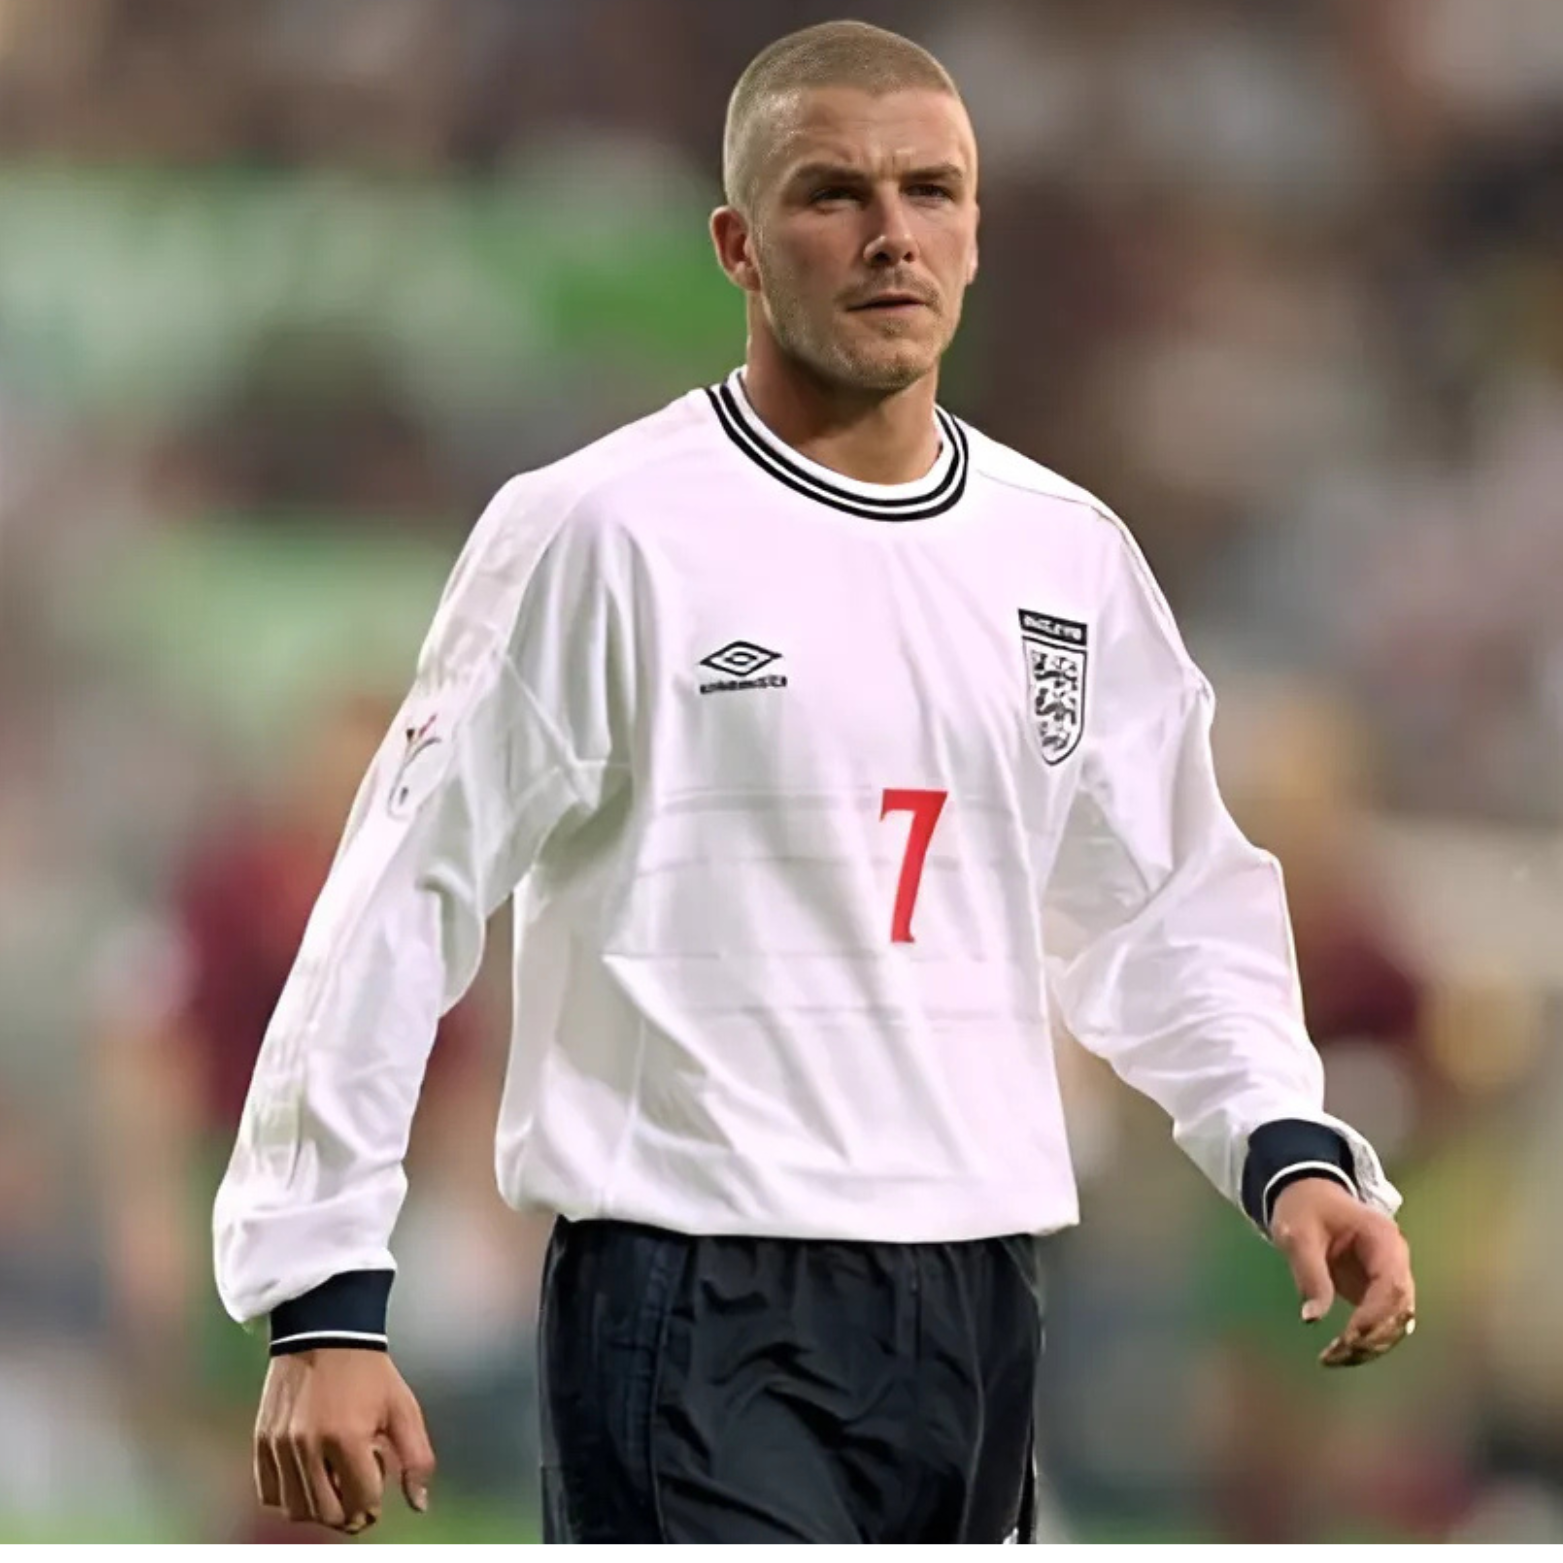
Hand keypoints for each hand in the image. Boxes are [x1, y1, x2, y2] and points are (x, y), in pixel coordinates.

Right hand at [254, 1349, 435, 1533]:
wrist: (326, 1332)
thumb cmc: (370, 1373)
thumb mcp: (404, 1409)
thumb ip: (417, 1459)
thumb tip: (419, 1505)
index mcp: (348, 1437)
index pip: (361, 1503)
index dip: (373, 1505)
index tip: (375, 1492)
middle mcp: (309, 1445)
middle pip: (327, 1515)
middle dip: (347, 1513)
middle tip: (356, 1491)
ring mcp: (281, 1444)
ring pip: (296, 1510)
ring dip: (318, 1508)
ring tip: (333, 1480)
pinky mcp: (262, 1440)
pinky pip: (268, 1493)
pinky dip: (289, 1496)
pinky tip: (308, 1477)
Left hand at [1269, 1177, 1415, 1368]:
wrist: (1307, 1196)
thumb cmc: (1303, 1210)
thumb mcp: (1298, 1236)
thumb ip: (1309, 1273)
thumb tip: (1312, 1319)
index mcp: (1382, 1238)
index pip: (1392, 1284)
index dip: (1375, 1315)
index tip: (1348, 1336)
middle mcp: (1396, 1259)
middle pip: (1401, 1308)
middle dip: (1373, 1337)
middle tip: (1336, 1355)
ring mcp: (1392, 1275)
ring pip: (1397, 1321)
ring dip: (1371, 1345)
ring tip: (1335, 1358)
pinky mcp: (1380, 1290)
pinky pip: (1384, 1321)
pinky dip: (1367, 1340)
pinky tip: (1342, 1353)